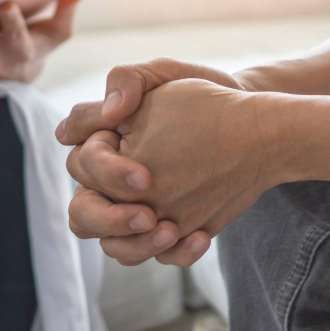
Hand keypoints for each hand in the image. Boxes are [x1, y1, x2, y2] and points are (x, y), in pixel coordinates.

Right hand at [57, 58, 255, 265]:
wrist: (249, 123)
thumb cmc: (199, 92)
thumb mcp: (165, 73)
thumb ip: (128, 79)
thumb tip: (109, 112)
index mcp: (102, 145)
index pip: (80, 165)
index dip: (106, 174)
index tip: (144, 177)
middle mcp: (110, 183)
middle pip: (83, 214)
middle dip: (110, 220)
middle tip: (148, 216)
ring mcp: (137, 210)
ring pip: (114, 245)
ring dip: (139, 246)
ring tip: (174, 232)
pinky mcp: (167, 230)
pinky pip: (158, 257)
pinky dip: (177, 254)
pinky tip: (202, 237)